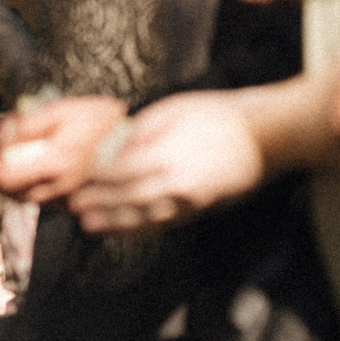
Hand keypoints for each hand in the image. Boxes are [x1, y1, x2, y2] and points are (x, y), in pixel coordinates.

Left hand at [0, 95, 129, 204]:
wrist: (139, 138)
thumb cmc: (98, 119)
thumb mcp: (62, 110)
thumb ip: (29, 123)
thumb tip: (4, 134)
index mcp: (57, 162)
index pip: (6, 179)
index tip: (0, 150)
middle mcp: (62, 187)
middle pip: (13, 193)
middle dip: (5, 173)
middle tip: (12, 152)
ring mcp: (71, 199)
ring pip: (28, 198)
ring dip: (21, 181)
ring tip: (32, 157)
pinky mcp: (78, 204)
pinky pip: (46, 200)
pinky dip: (38, 187)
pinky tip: (48, 168)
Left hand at [69, 92, 268, 234]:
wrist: (266, 135)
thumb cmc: (219, 116)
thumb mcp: (173, 110)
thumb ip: (139, 132)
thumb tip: (113, 148)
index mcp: (165, 157)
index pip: (118, 173)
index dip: (95, 179)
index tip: (76, 180)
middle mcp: (175, 185)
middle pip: (127, 198)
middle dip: (98, 204)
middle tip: (73, 206)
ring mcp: (190, 202)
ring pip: (144, 217)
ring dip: (115, 223)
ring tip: (89, 225)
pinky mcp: (201, 210)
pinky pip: (165, 223)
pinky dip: (142, 228)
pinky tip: (125, 230)